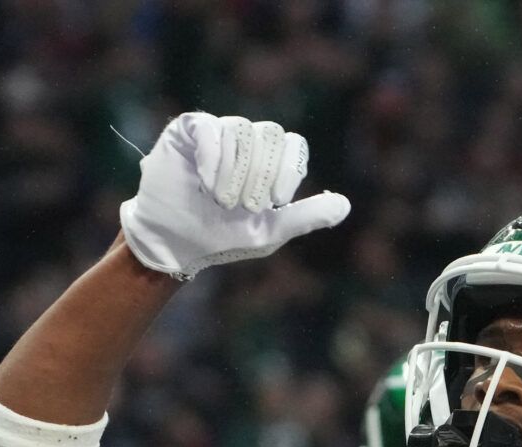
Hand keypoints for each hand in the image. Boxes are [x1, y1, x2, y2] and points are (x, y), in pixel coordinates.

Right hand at [119, 112, 350, 279]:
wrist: (175, 243)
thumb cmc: (222, 238)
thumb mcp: (269, 231)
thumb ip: (306, 217)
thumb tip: (345, 205)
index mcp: (269, 161)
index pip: (293, 144)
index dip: (289, 170)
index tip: (277, 201)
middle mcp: (246, 141)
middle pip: (270, 134)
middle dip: (260, 176)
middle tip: (243, 207)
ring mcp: (217, 132)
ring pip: (241, 132)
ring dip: (234, 173)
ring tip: (220, 201)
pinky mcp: (188, 130)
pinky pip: (210, 129)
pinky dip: (213, 160)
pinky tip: (206, 184)